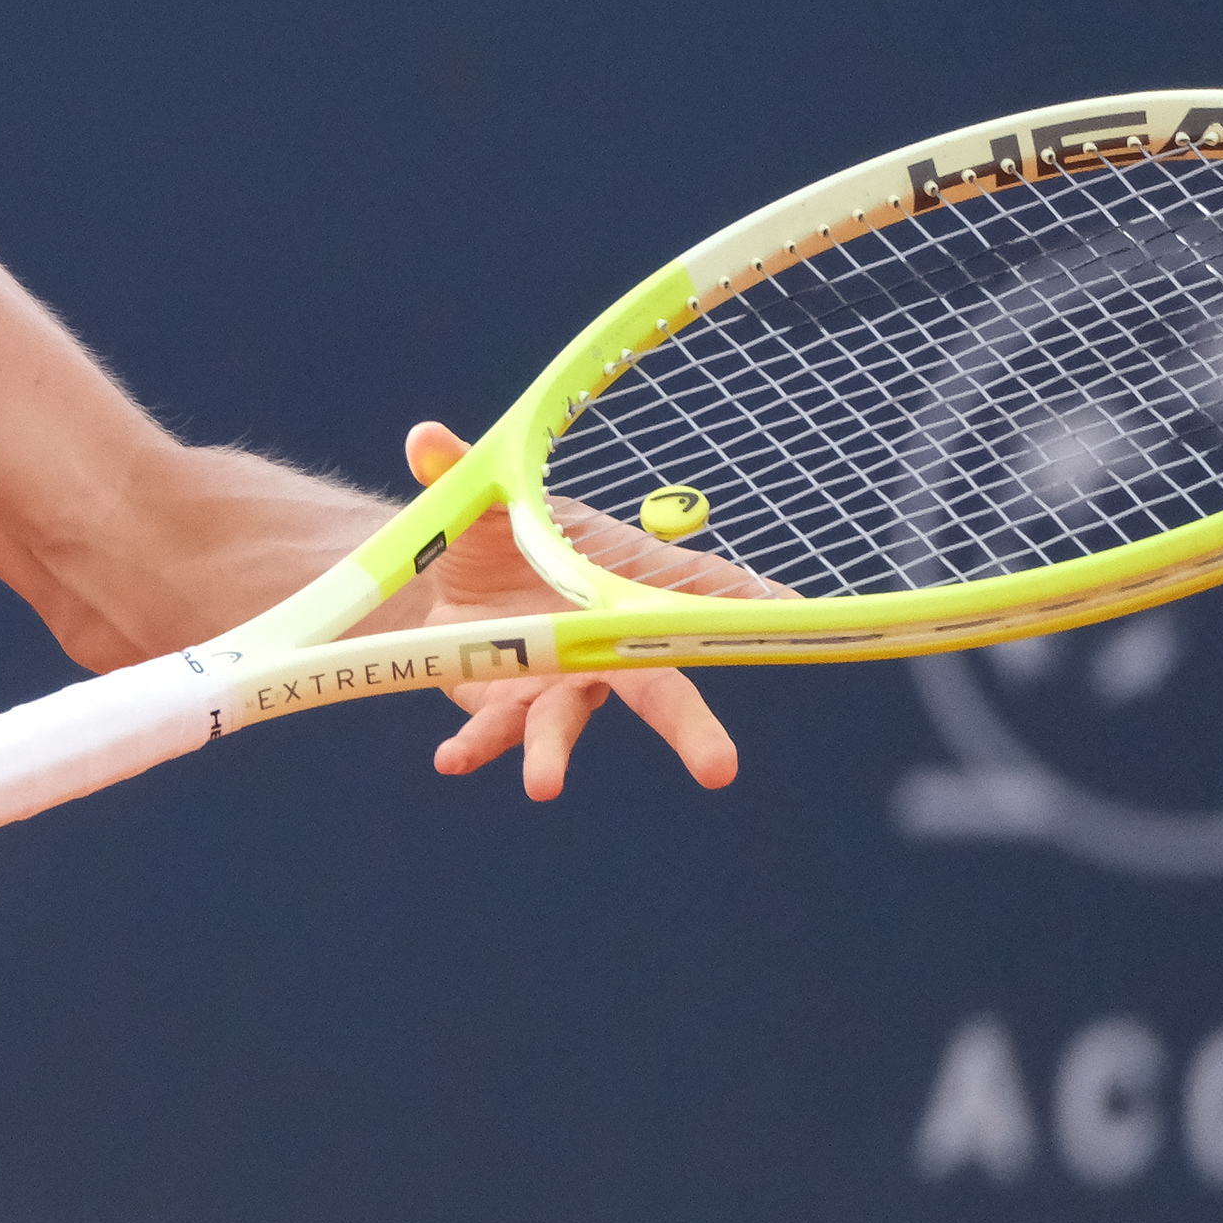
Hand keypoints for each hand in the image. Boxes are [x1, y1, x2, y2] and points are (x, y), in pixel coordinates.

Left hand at [402, 420, 745, 801]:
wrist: (445, 587)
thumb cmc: (501, 540)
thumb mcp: (486, 502)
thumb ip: (460, 471)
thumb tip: (423, 435)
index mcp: (622, 590)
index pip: (698, 592)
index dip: (751, 600)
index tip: (800, 614)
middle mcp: (603, 647)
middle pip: (659, 691)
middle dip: (689, 729)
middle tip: (720, 768)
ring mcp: (557, 684)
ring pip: (566, 724)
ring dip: (553, 754)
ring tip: (544, 786)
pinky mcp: (507, 708)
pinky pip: (495, 732)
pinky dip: (475, 746)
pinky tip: (450, 759)